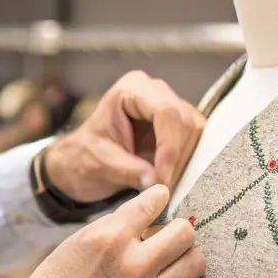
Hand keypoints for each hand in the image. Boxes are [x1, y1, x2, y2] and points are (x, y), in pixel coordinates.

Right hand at [0, 185, 204, 277]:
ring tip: (171, 261)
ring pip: (195, 262)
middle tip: (167, 236)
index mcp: (109, 238)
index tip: (159, 199)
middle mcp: (134, 265)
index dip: (158, 198)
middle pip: (184, 232)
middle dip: (176, 229)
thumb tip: (144, 220)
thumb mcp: (75, 245)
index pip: (154, 202)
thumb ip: (113, 230)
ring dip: (184, 256)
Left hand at [43, 71, 204, 203]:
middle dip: (179, 157)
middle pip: (185, 121)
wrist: (81, 163)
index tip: (163, 178)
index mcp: (131, 89)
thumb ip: (129, 171)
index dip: (169, 147)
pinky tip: (173, 180)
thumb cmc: (84, 157)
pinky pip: (195, 144)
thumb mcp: (100, 164)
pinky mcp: (178, 128)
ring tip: (167, 186)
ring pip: (196, 134)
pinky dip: (187, 164)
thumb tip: (158, 183)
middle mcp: (155, 92)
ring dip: (186, 162)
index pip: (165, 112)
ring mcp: (170, 108)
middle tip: (166, 187)